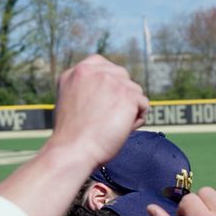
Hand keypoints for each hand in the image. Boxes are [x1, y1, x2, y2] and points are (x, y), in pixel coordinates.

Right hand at [44, 55, 149, 169]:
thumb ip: (87, 88)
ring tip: (112, 126)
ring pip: (136, 92)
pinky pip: (144, 105)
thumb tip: (110, 89)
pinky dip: (137, 120)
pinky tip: (122, 129)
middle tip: (107, 119)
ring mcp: (112, 81)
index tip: (107, 102)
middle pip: (123, 78)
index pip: (105, 66)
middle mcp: (95, 71)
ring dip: (130, 110)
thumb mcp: (71, 100)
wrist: (73, 149)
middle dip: (122, 97)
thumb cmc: (72, 135)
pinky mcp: (127, 95)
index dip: (111, 84)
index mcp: (79, 71)